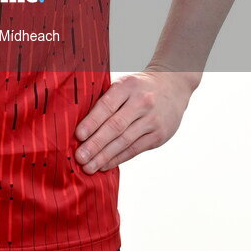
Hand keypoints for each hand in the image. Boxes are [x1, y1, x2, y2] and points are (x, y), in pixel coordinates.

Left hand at [73, 68, 197, 173]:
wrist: (172, 86)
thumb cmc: (138, 87)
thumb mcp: (124, 83)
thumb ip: (106, 98)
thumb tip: (78, 120)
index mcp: (128, 85)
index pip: (107, 105)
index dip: (92, 121)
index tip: (78, 135)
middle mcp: (142, 102)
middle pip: (115, 126)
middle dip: (95, 144)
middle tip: (79, 157)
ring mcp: (152, 120)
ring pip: (125, 141)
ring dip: (105, 156)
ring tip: (89, 167)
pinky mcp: (159, 135)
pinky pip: (135, 149)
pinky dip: (118, 158)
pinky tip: (105, 164)